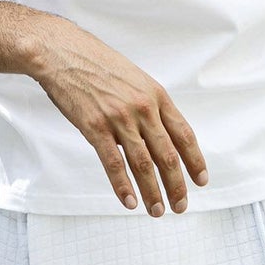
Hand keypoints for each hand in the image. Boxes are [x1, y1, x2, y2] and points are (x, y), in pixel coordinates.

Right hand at [29, 17, 208, 214]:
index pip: (184, 134)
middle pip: (167, 155)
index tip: (201, 181)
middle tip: (181, 206)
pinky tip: (130, 202)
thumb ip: (148, 106)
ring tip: (157, 211)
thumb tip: (156, 136)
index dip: (195, 160)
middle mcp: (142, 108)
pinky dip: (123, 186)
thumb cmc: (98, 64)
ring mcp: (119, 118)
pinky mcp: (95, 127)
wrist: (63, 52)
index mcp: (156, 95)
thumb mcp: (135, 79)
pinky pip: (113, 163)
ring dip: (153, 192)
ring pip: (143, 164)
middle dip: (176, 185)